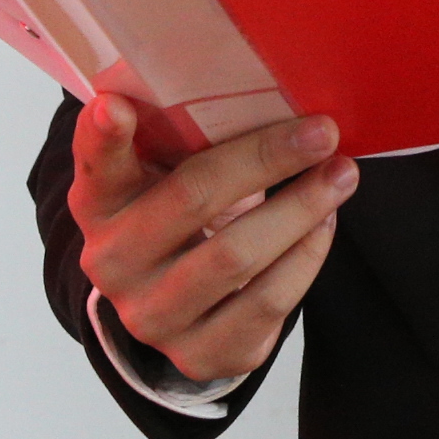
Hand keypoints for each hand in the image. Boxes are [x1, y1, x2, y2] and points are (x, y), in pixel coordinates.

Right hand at [68, 96, 355, 386]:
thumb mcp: (165, 170)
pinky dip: (305, 257)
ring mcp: (151, 316)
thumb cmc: (180, 210)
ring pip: (236, 256)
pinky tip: (324, 225)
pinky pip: (266, 303)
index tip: (117, 105)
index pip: (97, 163)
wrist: (177, 303)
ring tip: (340, 175)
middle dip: (266, 158)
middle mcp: (112, 263)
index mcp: (99, 202)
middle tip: (323, 131)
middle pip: (192, 198)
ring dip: (300, 209)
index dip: (103, 135)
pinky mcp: (198, 354)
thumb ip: (178, 132)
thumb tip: (254, 83)